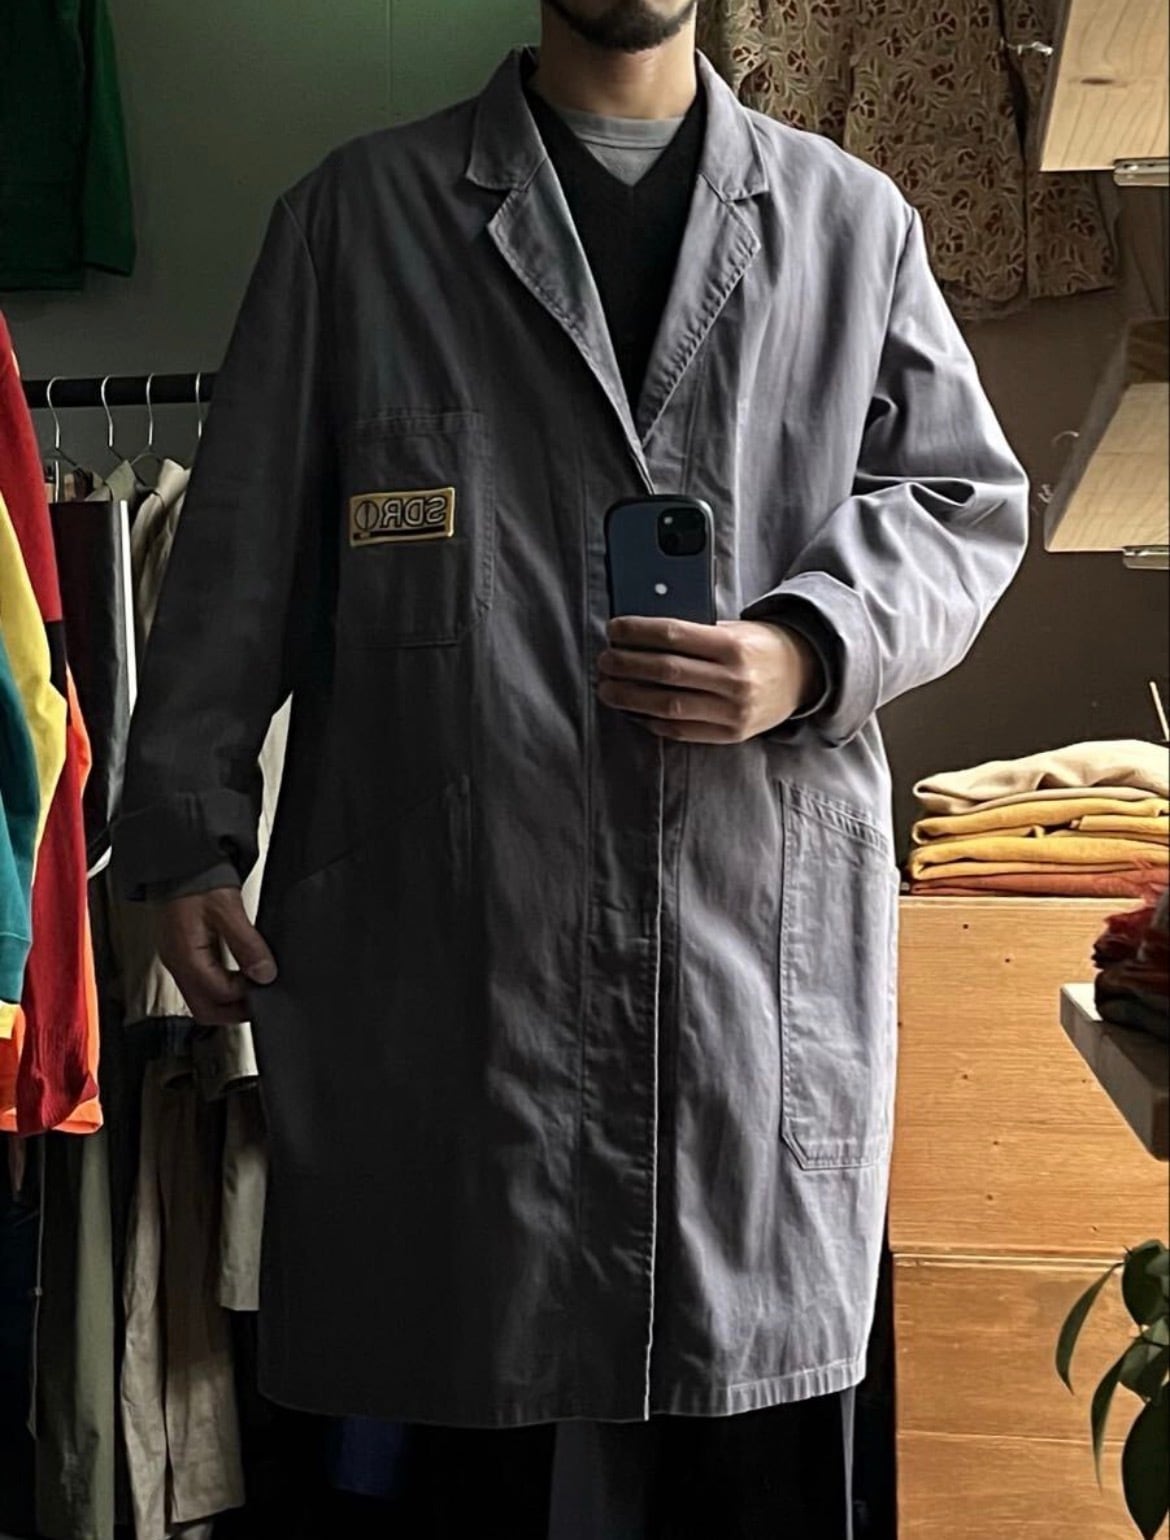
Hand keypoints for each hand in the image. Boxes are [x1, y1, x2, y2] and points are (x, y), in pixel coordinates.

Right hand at [157, 887, 277, 1026]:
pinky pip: (199, 981)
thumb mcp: (227, 909)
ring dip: (227, 999)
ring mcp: (177, 958)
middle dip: (233, 1012)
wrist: (180, 860)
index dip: (244, 994)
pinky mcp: (181, 951)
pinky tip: (238, 975)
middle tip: (260, 1002)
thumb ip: (246, 944)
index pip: (217, 993)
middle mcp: (176, 962)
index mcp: (185, 955)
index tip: (265, 983)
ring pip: (200, 998)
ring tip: (253, 988)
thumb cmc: (197, 879)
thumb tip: (264, 973)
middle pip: (203, 1009)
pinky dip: (220, 985)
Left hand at [597, 617, 821, 743]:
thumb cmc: (759, 646)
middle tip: (604, 661)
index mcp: (733, 646)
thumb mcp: (733, 628)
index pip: (673, 635)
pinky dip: (651, 721)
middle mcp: (734, 680)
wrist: (804, 675)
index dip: (637, 632)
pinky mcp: (730, 734)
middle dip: (626, 665)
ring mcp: (732, 711)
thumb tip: (640, 633)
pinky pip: (681, 730)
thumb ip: (694, 632)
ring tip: (607, 689)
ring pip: (667, 705)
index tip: (614, 630)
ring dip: (629, 697)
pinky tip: (633, 711)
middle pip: (665, 671)